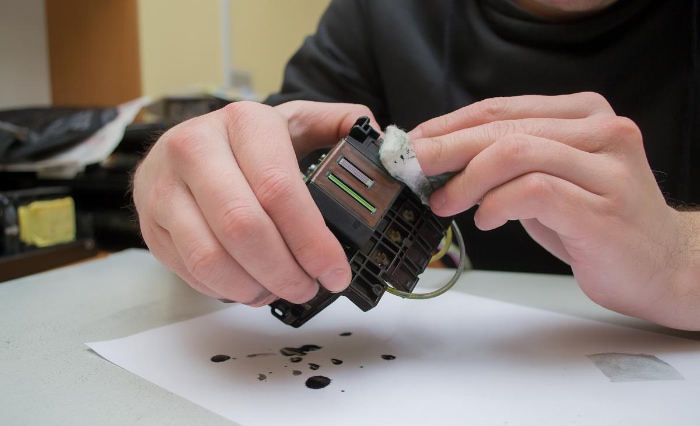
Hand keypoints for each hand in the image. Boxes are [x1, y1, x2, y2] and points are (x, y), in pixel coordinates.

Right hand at [133, 101, 374, 305]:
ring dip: (255, 287)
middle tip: (309, 287)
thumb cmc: (247, 143)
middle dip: (286, 271)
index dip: (312, 240)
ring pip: (212, 257)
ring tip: (281, 290)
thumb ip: (338, 127)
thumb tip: (381, 143)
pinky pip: (190, 271)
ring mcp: (163, 187)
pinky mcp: (149, 223)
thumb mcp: (294, 122)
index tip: (335, 271)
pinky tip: (250, 285)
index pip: (279, 189)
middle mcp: (195, 149)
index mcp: (242, 122)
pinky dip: (226, 290)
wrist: (180, 147)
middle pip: (244, 228)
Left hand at [409, 92, 699, 329]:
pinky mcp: (602, 208)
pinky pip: (532, 192)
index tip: (415, 144)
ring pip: (515, 152)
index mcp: (584, 114)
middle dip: (446, 148)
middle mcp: (601, 131)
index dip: (449, 125)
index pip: (501, 108)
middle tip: (413, 169)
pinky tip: (486, 219)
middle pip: (503, 127)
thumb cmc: (597, 222)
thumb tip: (441, 160)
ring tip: (445, 202)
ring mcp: (606, 168)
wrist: (663, 266)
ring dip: (467, 179)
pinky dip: (497, 204)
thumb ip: (507, 163)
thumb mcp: (549, 179)